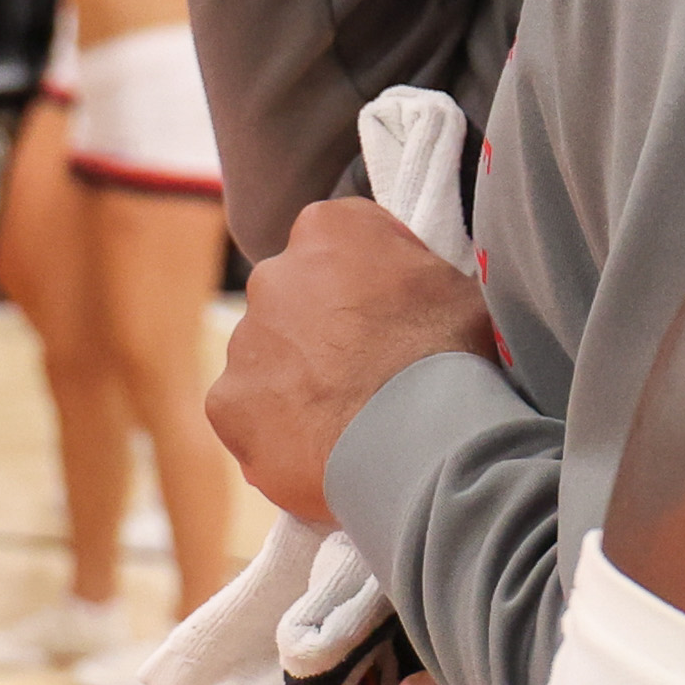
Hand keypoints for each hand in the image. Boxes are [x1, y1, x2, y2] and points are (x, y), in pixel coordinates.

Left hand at [206, 200, 500, 526]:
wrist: (421, 438)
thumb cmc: (453, 355)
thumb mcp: (456, 284)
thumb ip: (413, 271)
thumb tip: (408, 288)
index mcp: (329, 229)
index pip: (337, 243)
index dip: (366, 283)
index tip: (391, 318)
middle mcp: (273, 275)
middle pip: (294, 302)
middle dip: (322, 334)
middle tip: (367, 375)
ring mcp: (244, 343)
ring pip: (269, 363)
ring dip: (299, 386)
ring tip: (351, 425)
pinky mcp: (227, 405)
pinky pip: (250, 420)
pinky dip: (278, 436)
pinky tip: (322, 455)